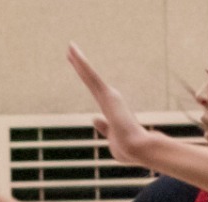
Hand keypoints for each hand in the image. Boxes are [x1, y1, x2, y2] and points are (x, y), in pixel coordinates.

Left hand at [67, 43, 160, 167]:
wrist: (138, 148)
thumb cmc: (128, 150)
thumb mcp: (113, 138)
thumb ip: (104, 127)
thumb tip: (94, 118)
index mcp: (112, 109)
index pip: (95, 91)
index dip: (87, 79)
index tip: (81, 70)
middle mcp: (111, 99)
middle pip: (90, 80)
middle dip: (80, 65)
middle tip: (70, 50)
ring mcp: (109, 95)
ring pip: (89, 75)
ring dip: (79, 60)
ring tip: (69, 46)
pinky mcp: (107, 94)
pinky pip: (91, 76)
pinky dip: (82, 63)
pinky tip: (73, 52)